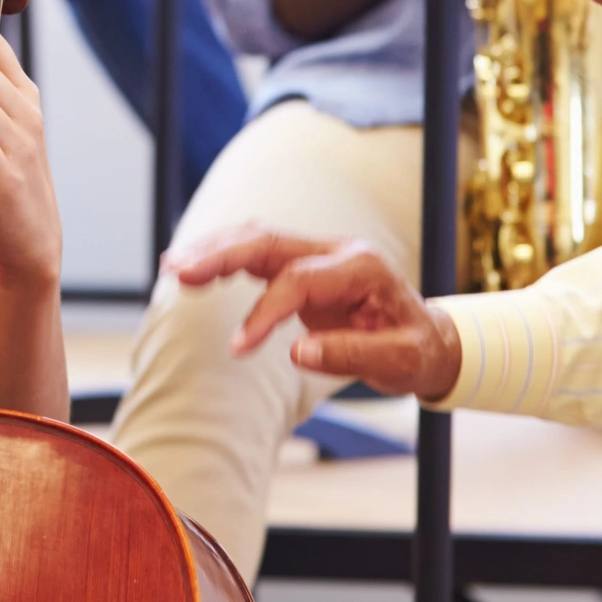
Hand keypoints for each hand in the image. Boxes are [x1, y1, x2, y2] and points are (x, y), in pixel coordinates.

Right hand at [165, 223, 460, 400]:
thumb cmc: (416, 350)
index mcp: (362, 266)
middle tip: (178, 274)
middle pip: (268, 241)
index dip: (264, 312)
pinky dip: (224, 257)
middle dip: (220, 256)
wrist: (428, 337)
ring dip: (214, 250)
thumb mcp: (399, 362)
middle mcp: (337, 250)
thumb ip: (350, 355)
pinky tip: (196, 269)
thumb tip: (296, 354)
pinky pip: (258, 253)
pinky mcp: (304, 264)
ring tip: (173, 267)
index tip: (238, 348)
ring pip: (257, 239)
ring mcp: (319, 253)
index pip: (298, 280)